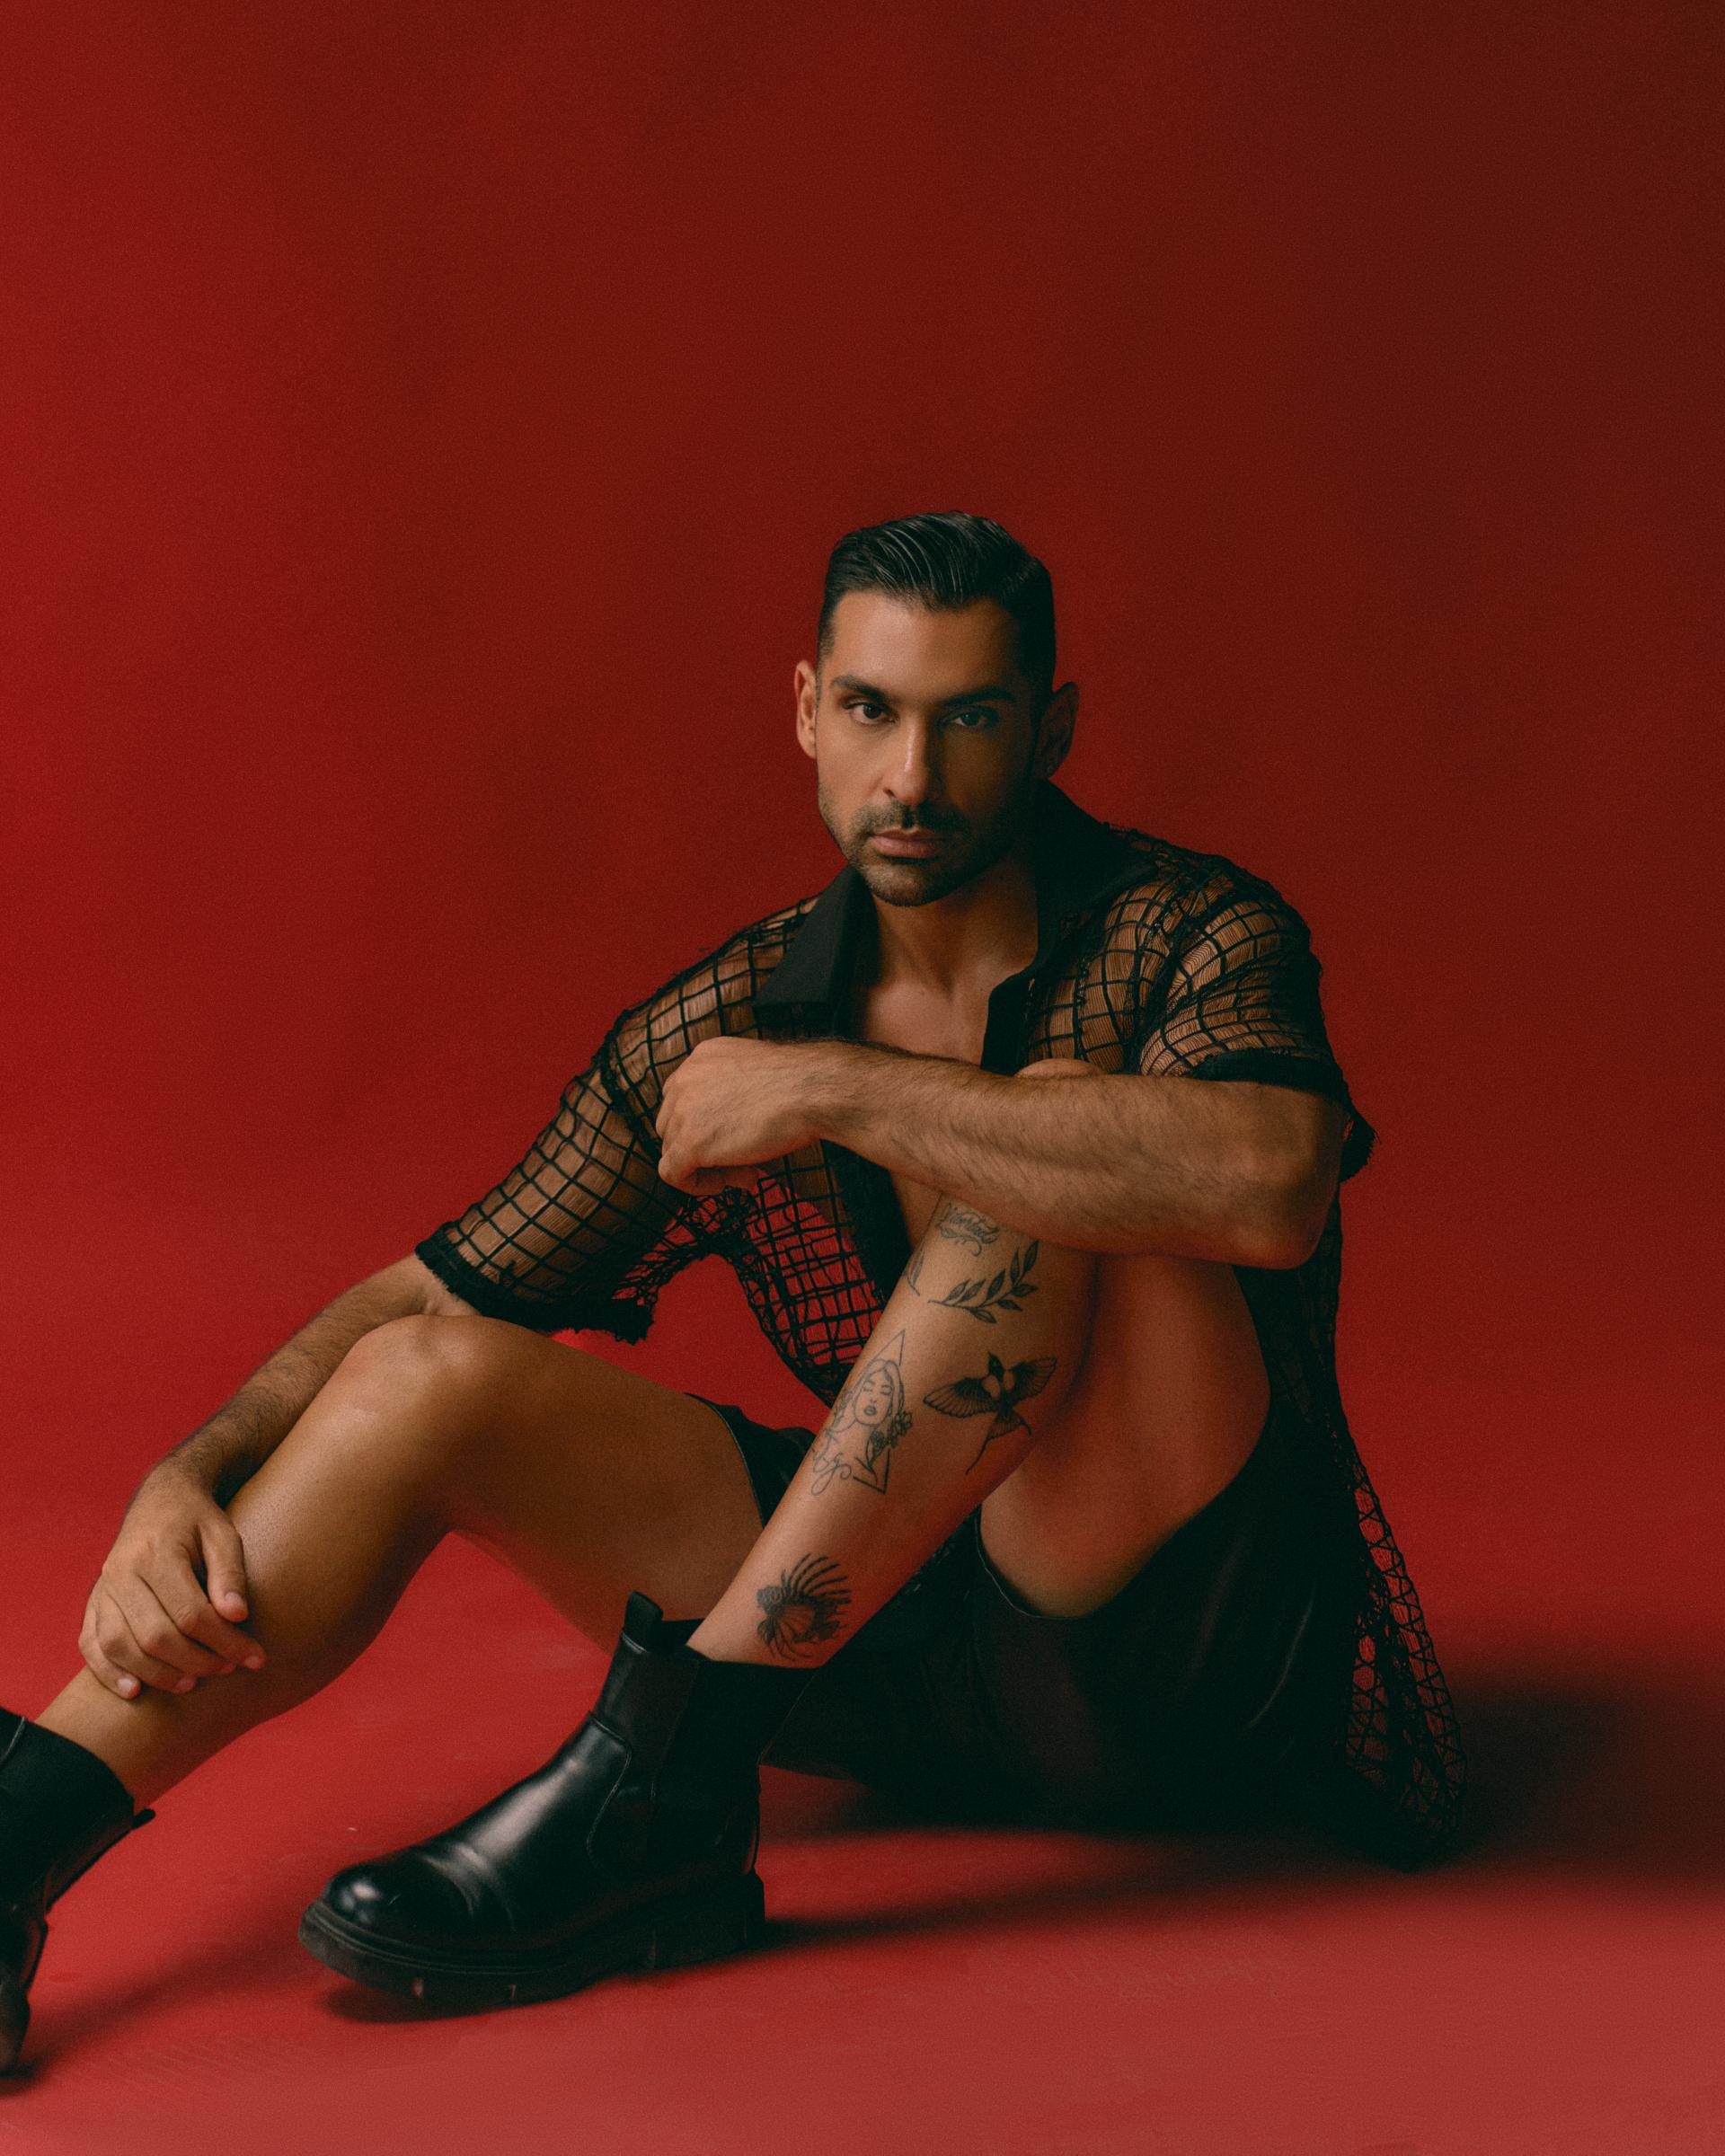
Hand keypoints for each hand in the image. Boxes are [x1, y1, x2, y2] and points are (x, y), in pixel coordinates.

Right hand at [81, 1462, 266, 1699]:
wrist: (161, 1500)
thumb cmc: (199, 1520)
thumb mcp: (225, 1534)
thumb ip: (231, 1573)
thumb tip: (237, 1616)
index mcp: (157, 1552)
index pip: (191, 1613)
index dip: (224, 1642)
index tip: (253, 1658)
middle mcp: (122, 1571)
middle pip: (154, 1635)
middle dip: (195, 1661)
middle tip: (226, 1669)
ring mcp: (102, 1588)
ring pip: (119, 1645)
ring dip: (155, 1673)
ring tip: (190, 1684)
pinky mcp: (93, 1602)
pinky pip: (90, 1645)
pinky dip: (108, 1672)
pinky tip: (134, 1691)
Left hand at [654, 1036, 835, 1196]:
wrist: (812, 1089)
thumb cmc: (800, 1083)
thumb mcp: (756, 1074)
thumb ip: (734, 1090)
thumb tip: (730, 1123)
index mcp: (702, 1057)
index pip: (682, 1097)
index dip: (705, 1123)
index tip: (735, 1137)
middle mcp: (685, 1077)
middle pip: (673, 1124)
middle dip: (704, 1146)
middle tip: (744, 1159)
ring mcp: (683, 1110)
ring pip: (672, 1149)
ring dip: (706, 1166)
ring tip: (746, 1171)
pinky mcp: (689, 1142)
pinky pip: (672, 1173)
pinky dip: (696, 1185)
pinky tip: (728, 1183)